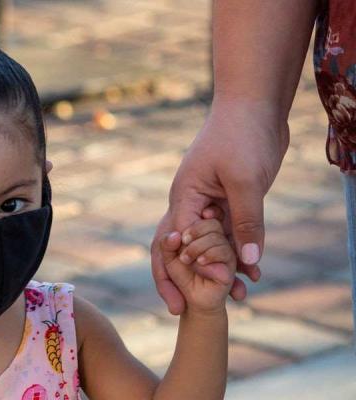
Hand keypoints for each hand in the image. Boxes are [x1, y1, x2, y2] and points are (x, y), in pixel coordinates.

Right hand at [151, 100, 288, 314]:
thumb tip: (247, 263)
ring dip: (221, 270)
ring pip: (210, 244)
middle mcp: (191, 203)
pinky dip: (241, 253)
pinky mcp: (230, 200)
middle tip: (185, 309)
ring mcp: (210, 202)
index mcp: (184, 196)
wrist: (256, 104)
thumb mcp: (246, 181)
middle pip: (179, 249)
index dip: (181, 271)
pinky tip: (255, 272)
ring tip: (239, 298)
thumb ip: (246, 222)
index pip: (174, 243)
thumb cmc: (242, 134)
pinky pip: (231, 233)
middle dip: (184, 279)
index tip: (188, 298)